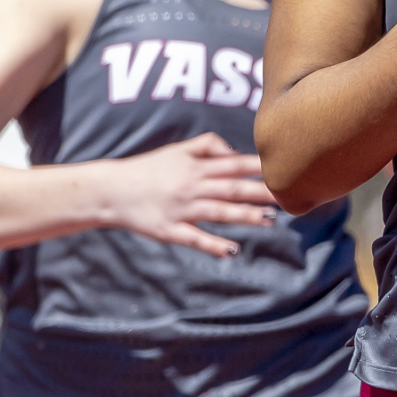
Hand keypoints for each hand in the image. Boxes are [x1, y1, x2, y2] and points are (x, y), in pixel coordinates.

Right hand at [105, 133, 277, 256]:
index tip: (282, 168)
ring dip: (244, 216)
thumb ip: (207, 146)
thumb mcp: (177, 150)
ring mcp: (181, 210)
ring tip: (269, 220)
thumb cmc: (148, 169)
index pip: (233, 165)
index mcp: (194, 167)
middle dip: (260, 191)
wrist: (111, 190)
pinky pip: (195, 239)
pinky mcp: (170, 231)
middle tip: (285, 195)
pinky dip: (213, 245)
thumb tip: (235, 152)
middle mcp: (191, 187)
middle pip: (231, 188)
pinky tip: (232, 250)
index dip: (257, 167)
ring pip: (218, 213)